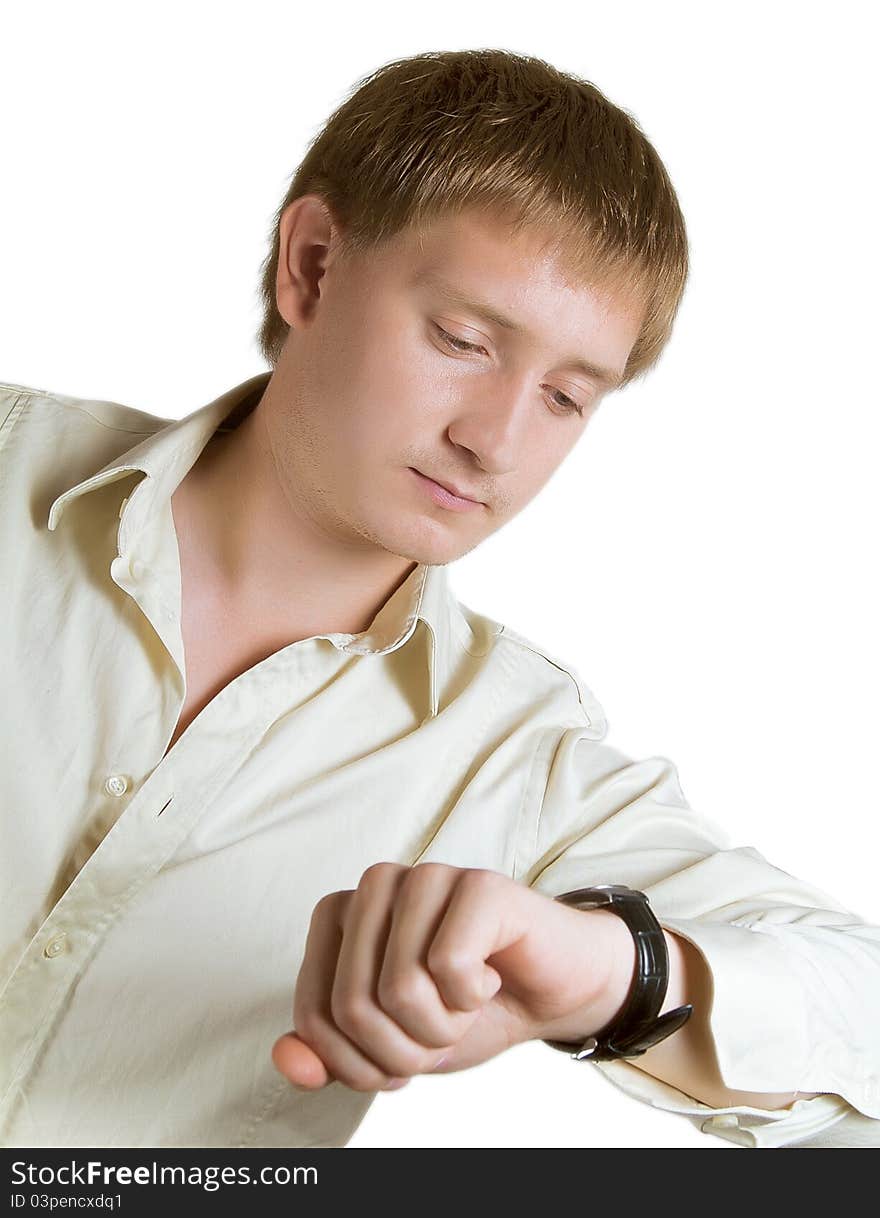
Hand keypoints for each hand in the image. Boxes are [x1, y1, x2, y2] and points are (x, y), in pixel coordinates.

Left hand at [270, 861, 625, 1092]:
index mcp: (338, 914)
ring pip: (399, 989)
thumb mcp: (388, 1047)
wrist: (547, 995)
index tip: (403, 1050)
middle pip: (353, 1007)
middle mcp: (375, 885)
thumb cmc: (461, 1009)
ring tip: (467, 1001)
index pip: (315, 1016)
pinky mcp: (478, 884)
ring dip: (442, 1026)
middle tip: (443, 1027)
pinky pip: (449, 964)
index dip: (360, 1062)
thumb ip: (331, 1055)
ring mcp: (427, 876)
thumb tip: (286, 1061)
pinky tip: (491, 975)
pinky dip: (473, 997)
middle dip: (404, 1049)